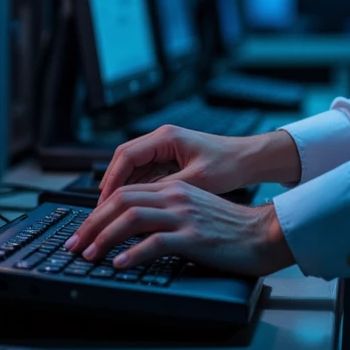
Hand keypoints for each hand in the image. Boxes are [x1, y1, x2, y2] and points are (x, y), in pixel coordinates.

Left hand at [63, 179, 292, 276]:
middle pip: (121, 202)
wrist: (262, 233)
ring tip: (90, 255)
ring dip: (104, 237)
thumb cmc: (229, 228)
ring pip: (132, 219)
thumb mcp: (193, 211)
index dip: (97, 212)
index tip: (81, 232)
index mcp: (174, 189)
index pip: (124, 193)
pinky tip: (120, 264)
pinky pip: (156, 243)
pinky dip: (133, 253)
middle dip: (92, 224)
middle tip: (74, 245)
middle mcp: (176, 197)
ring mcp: (184, 216)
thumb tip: (133, 227)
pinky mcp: (194, 237)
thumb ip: (167, 212)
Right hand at [97, 124, 300, 202]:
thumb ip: (166, 190)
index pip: (127, 156)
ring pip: (132, 167)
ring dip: (121, 187)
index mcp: (166, 138)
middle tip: (100, 210)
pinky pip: (145, 172)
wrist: (248, 160)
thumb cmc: (228, 165)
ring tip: (111, 212)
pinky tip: (131, 207)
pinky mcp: (170, 159)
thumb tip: (140, 204)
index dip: (112, 180)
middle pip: (124, 160)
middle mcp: (162, 139)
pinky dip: (135, 188)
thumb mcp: (196, 181)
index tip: (104, 202)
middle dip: (111, 184)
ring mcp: (165, 148)